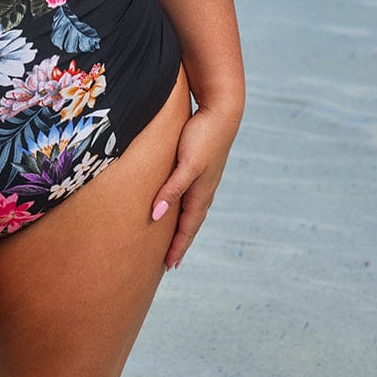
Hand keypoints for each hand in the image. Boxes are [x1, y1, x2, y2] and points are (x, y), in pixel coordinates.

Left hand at [151, 104, 240, 270]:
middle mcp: (203, 189)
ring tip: (173, 238)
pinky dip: (182, 207)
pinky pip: (188, 194)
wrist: (221, 110)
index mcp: (200, 193)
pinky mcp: (198, 165)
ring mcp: (203, 178)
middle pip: (190, 223)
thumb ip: (172, 189)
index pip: (187, 228)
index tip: (168, 266)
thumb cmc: (203, 136)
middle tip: (170, 262)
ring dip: (182, 226)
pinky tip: (177, 204)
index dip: (177, 247)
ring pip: (190, 209)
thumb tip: (155, 215)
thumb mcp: (186, 165)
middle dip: (180, 242)